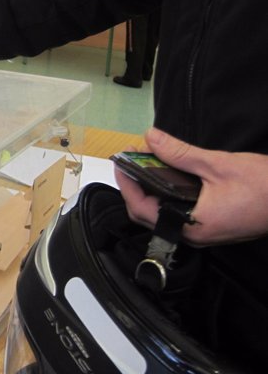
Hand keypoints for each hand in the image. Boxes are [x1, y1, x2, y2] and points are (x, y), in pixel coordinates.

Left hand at [115, 127, 267, 244]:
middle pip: (146, 214)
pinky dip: (166, 195)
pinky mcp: (209, 227)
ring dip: (150, 190)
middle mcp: (192, 234)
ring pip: (160, 215)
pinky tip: (167, 177)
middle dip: (135, 186)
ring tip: (147, 163)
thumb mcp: (218, 164)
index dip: (126, 184)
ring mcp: (201, 233)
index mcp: (191, 224)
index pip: (141, 207)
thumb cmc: (265, 188)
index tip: (120, 163)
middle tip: (131, 161)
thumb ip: (180, 153)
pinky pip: (176, 214)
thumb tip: (152, 139)